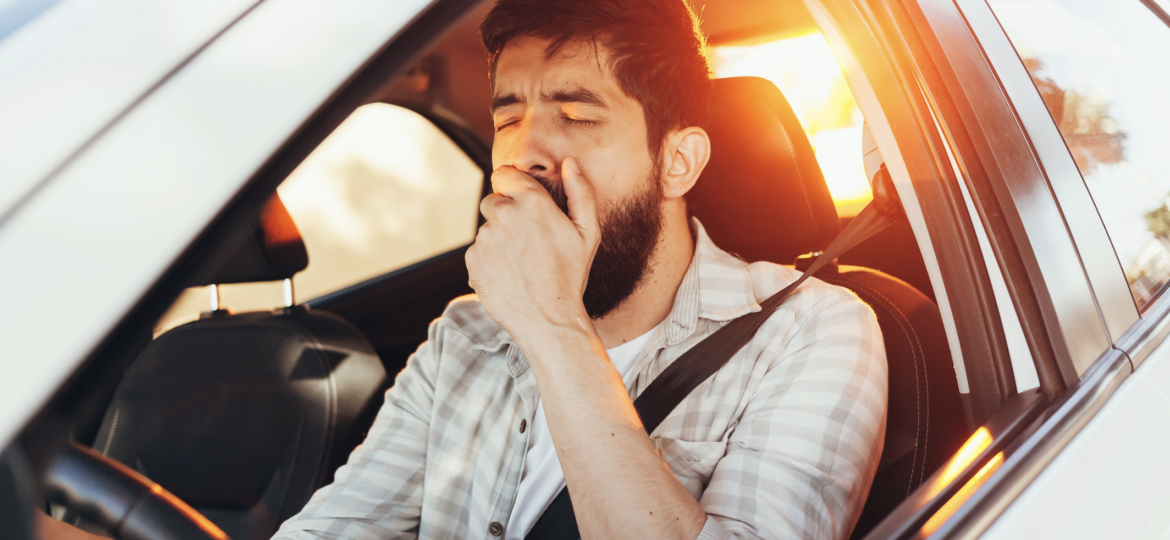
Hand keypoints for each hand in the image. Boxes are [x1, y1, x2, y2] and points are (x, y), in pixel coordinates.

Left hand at [466, 157, 599, 341]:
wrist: (549, 320)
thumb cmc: (571, 276)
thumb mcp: (588, 233)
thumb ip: (581, 192)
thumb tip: (570, 162)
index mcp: (533, 203)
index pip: (505, 175)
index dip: (513, 187)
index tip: (521, 202)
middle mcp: (504, 215)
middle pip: (493, 201)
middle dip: (505, 215)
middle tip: (527, 242)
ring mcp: (485, 238)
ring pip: (486, 229)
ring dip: (498, 240)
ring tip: (520, 264)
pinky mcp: (472, 260)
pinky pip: (477, 252)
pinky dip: (489, 261)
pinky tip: (509, 275)